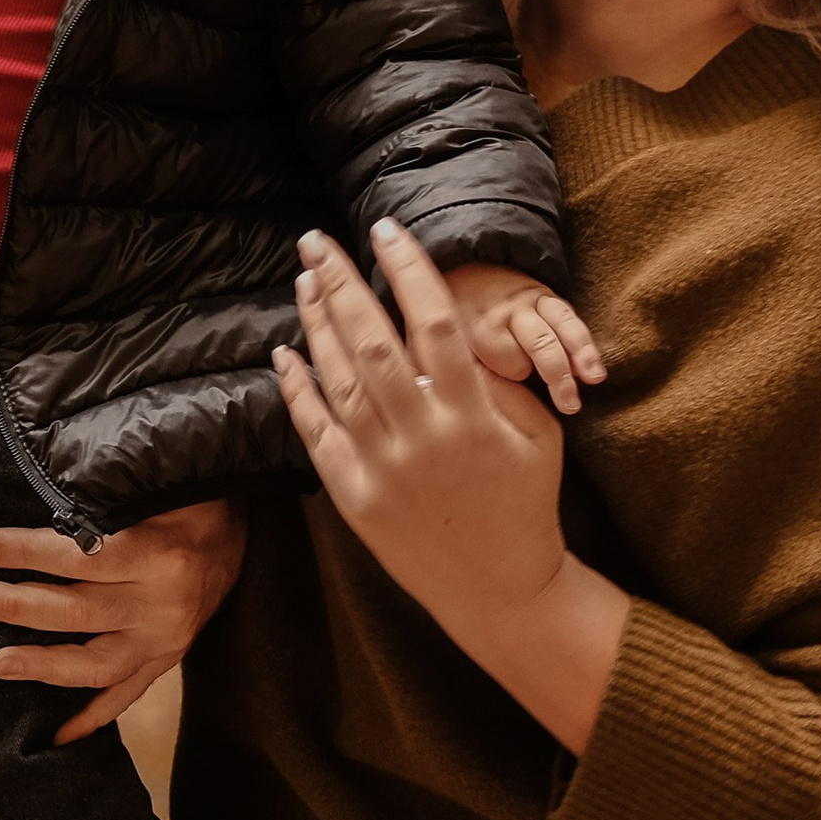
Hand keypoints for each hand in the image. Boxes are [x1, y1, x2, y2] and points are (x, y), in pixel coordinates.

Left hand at [0, 497, 247, 742]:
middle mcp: (162, 604)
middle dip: (13, 606)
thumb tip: (35, 488)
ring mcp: (166, 639)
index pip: (79, 557)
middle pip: (76, 611)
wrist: (243, 529)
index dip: (27, 552)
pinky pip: (128, 695)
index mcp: (156, 553)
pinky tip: (57, 733)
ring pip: (96, 664)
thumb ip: (100, 495)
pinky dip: (93, 716)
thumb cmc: (186, 495)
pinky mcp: (170, 659)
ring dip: (42, 664)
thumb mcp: (151, 485)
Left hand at [275, 220, 627, 752]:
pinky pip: (315, 431)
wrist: (502, 590)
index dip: (408, 270)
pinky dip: (296, 388)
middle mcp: (420, 437)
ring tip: (305, 279)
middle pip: (371, 342)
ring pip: (337, 380)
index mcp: (471, 415)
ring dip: (317, 323)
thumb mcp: (535, 433)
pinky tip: (285, 350)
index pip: (434, 322)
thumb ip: (495, 380)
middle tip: (316, 240)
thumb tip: (449, 327)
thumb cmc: (525, 500)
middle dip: (341, 283)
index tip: (386, 229)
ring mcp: (381, 468)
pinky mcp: (353, 497)